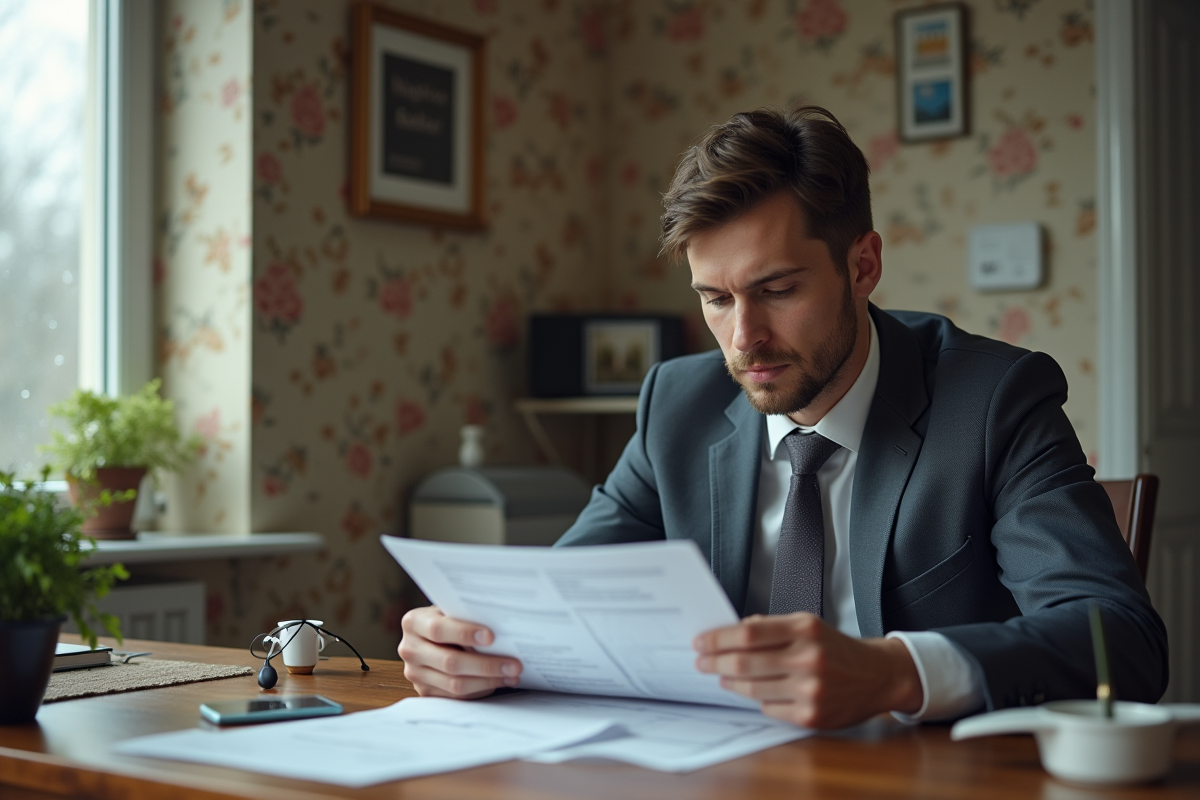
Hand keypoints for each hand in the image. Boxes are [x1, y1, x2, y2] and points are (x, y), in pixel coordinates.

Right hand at [398, 606, 521, 698]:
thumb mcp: (451, 610)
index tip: (491, 637)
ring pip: (455, 684)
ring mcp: (415, 673)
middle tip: (514, 664)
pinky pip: (456, 697)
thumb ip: (467, 616)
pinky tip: (499, 682)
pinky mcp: (425, 691)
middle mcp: (409, 649)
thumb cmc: (449, 618)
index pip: (438, 630)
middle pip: (450, 662)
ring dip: (488, 681)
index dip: (465, 633)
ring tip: (511, 675)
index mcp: (414, 622)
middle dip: (486, 664)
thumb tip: (503, 628)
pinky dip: (481, 690)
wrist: (430, 636)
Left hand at [693, 613, 922, 728]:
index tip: (701, 642)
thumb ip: (771, 626)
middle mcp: (808, 658)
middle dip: (715, 662)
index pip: (748, 633)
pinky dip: (759, 699)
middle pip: (744, 661)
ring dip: (731, 682)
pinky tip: (759, 692)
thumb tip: (734, 630)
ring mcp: (810, 690)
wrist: (877, 675)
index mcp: (804, 629)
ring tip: (725, 676)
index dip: (718, 638)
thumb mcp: (808, 625)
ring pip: (752, 688)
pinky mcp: (811, 716)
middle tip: (702, 662)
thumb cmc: (837, 649)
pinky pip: (768, 708)